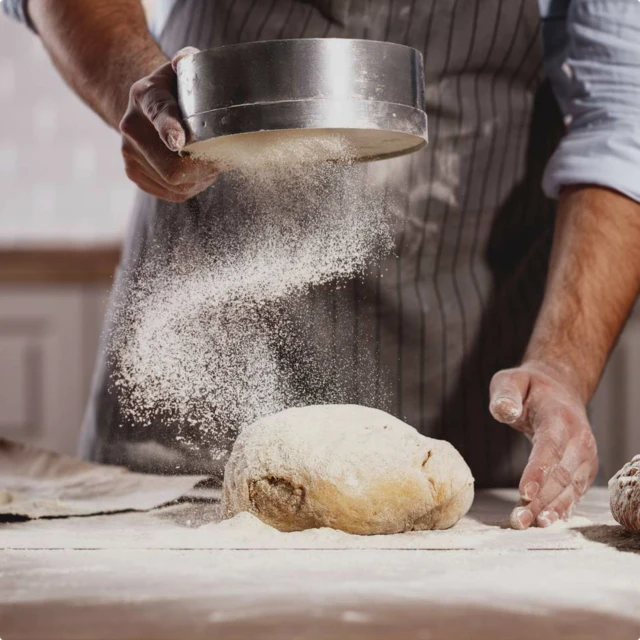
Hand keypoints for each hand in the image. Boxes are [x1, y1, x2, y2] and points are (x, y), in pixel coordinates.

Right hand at [119, 47, 218, 201]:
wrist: (145, 107)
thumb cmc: (174, 90)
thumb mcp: (182, 71)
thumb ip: (188, 61)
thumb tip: (184, 61)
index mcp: (146, 95)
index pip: (159, 114)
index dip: (170, 129)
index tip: (179, 141)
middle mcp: (131, 126)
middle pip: (172, 166)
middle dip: (203, 168)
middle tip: (220, 159)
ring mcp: (129, 153)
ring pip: (176, 184)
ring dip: (200, 178)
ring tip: (206, 160)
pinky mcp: (133, 173)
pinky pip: (173, 193)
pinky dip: (191, 186)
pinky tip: (195, 170)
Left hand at [489, 361, 597, 528]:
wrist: (559, 389)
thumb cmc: (529, 388)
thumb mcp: (511, 381)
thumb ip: (505, 395)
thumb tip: (504, 410)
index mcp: (560, 417)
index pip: (550, 447)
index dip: (538, 471)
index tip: (525, 493)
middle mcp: (579, 439)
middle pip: (561, 475)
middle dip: (540, 500)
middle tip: (518, 520)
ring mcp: (585, 456)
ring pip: (569, 488)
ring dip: (549, 510)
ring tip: (528, 524)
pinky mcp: (584, 469)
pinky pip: (574, 492)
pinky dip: (560, 508)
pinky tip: (545, 521)